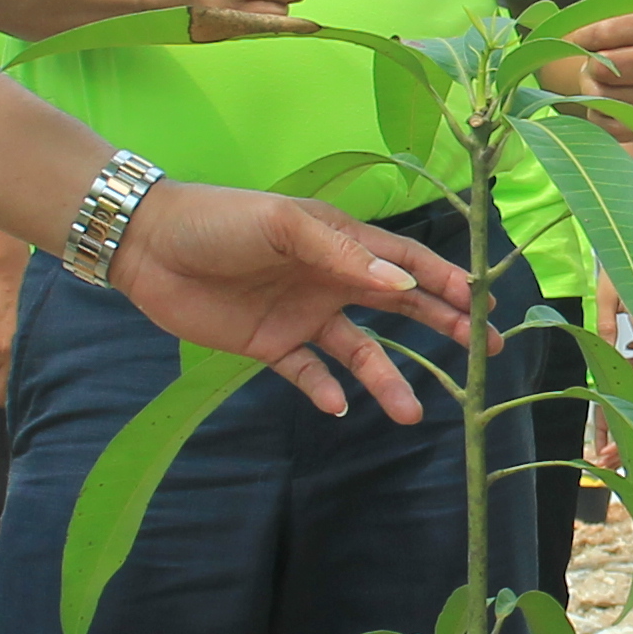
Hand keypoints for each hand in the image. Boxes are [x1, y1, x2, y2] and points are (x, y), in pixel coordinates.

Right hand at [0, 215, 32, 403]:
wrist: (3, 273)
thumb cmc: (19, 289)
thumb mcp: (29, 320)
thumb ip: (25, 340)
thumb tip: (21, 354)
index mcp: (39, 347)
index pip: (34, 383)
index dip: (22, 392)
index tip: (16, 392)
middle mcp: (26, 355)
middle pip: (14, 393)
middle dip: (3, 397)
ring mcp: (7, 354)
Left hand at [109, 179, 470, 422]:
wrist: (148, 247)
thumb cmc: (219, 220)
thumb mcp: (282, 224)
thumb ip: (341, 252)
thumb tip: (401, 284)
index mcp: (338, 241)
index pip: (405, 262)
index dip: (445, 281)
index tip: (484, 304)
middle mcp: (329, 278)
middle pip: (399, 306)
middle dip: (444, 326)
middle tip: (484, 352)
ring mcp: (302, 313)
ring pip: (359, 351)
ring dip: (387, 379)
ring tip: (413, 413)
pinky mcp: (269, 344)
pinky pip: (308, 373)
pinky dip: (325, 390)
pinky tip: (341, 406)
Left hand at [545, 0, 632, 119]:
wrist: (623, 101)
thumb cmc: (612, 48)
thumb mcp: (608, 9)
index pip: (602, 32)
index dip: (582, 38)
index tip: (581, 41)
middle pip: (601, 64)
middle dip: (590, 68)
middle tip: (602, 66)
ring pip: (602, 94)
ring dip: (594, 93)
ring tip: (609, 87)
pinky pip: (606, 122)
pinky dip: (599, 119)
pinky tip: (612, 112)